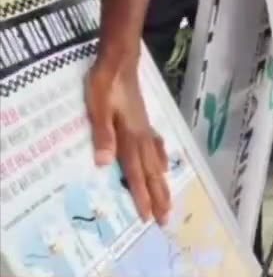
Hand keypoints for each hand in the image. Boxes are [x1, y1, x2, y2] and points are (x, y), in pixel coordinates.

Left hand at [86, 54, 170, 223]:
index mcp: (130, 137)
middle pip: (151, 173)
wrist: (120, 61)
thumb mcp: (97, 107)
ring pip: (156, 163)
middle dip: (158, 197)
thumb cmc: (104, 84)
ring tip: (168, 201)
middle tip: (165, 219)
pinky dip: (161, 159)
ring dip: (162, 183)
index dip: (142, 196)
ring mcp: (145, 129)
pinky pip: (156, 146)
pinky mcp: (144, 122)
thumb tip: (104, 163)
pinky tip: (164, 164)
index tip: (147, 217)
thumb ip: (102, 134)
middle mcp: (141, 137)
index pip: (136, 173)